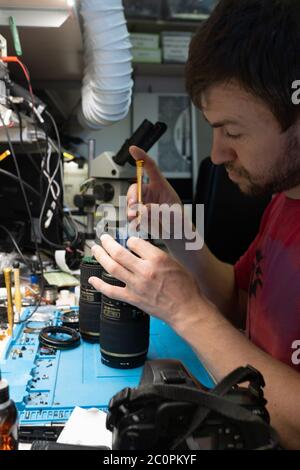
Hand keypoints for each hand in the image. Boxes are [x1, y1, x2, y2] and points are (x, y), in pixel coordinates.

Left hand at [88, 234, 208, 331]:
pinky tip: (92, 279)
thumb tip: (142, 249)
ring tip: (95, 249)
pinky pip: (111, 291)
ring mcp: (136, 285)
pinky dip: (99, 285)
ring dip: (101, 256)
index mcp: (157, 259)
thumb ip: (157, 255)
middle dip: (107, 242)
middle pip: (118, 252)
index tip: (128, 241)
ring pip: (112, 267)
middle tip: (103, 238)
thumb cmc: (185, 287)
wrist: (186, 309)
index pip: (135, 242)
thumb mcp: (175, 262)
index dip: (129, 240)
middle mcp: (144, 270)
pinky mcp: (132, 298)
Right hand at [127, 146, 182, 236]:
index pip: (150, 167)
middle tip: (133, 207)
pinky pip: (130, 214)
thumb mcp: (172, 214)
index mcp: (161, 185)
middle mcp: (150, 192)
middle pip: (134, 188)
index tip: (132, 149)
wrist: (176, 235)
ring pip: (130, 203)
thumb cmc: (178, 221)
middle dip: (131, 197)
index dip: (141, 157)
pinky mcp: (139, 214)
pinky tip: (138, 226)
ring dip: (131, 211)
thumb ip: (159, 210)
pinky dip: (132, 221)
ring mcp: (143, 203)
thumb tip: (144, 209)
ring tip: (138, 221)